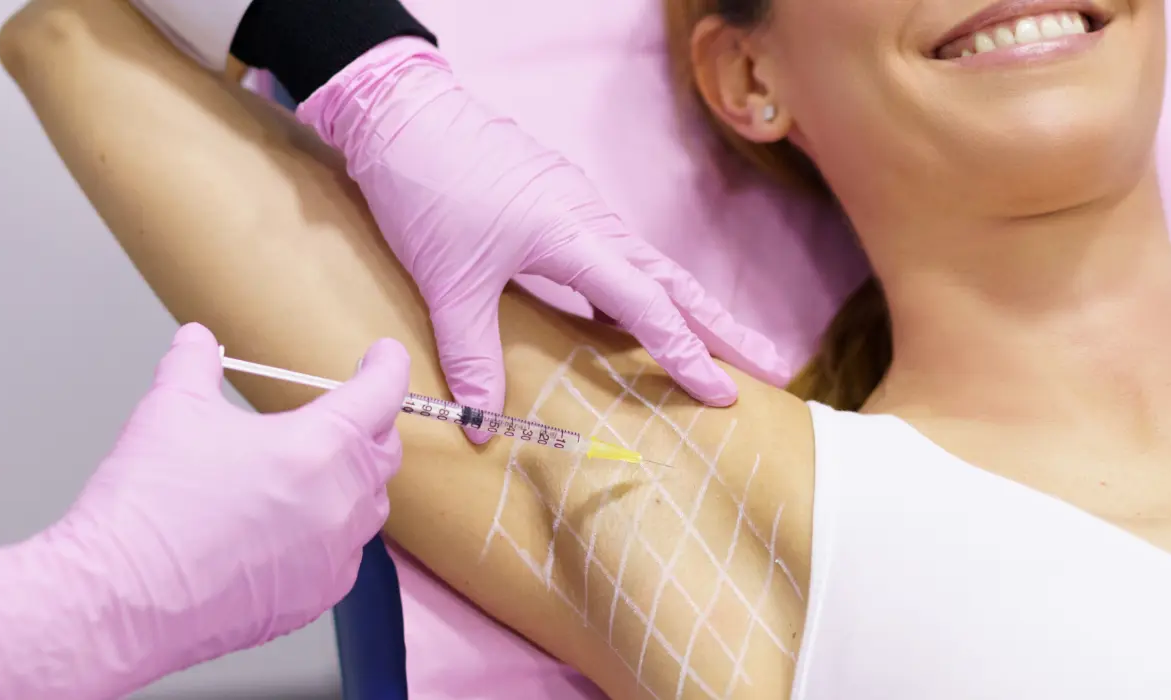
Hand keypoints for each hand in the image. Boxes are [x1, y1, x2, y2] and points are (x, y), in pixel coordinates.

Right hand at [0, 323, 409, 699]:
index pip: (381, 395)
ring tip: (310, 471)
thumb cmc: (148, 510)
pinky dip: (329, 536)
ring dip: (351, 482)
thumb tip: (196, 342)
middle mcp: (340, 504)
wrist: (121, 599)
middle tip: (341, 413)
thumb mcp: (170, 409)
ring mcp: (332, 558)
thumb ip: (194, 363)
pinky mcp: (313, 600)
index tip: (383, 357)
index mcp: (319, 448)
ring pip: (367, 509)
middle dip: (369, 426)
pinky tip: (289, 530)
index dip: (386, 367)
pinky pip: (342, 558)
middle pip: (382, 452)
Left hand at [297, 37, 791, 442]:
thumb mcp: (447, 280)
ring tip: (719, 351)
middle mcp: (592, 220)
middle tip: (770, 369)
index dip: (686, 356)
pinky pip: (615, 257)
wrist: (401, 114)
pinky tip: (631, 320)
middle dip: (722, 329)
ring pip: (648, 267)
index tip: (725, 394)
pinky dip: (638, 292)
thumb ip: (470, 353)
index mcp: (578, 237)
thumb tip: (480, 425)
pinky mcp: (558, 204)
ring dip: (685, 310)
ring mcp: (579, 208)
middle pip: (673, 283)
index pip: (649, 307)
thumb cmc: (427, 186)